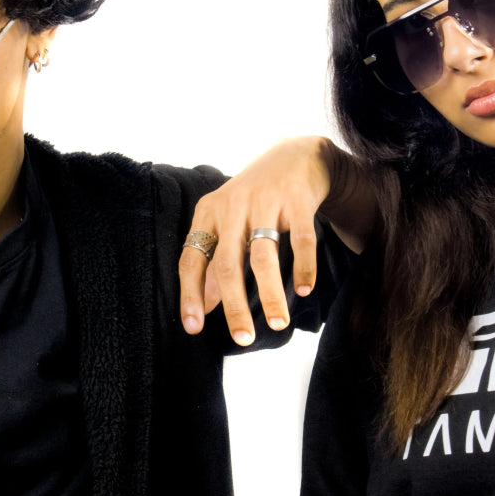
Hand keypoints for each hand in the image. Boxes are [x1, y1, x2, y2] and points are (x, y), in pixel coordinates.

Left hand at [179, 137, 336, 345]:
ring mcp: (265, 202)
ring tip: (278, 324)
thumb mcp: (228, 223)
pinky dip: (303, 267)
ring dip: (271, 294)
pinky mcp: (297, 200)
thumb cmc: (255, 199)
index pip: (191, 258)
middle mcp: (232, 206)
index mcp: (209, 214)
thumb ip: (215, 262)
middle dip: (234, 306)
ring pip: (263, 256)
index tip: (194, 328)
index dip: (190, 294)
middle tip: (243, 339)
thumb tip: (206, 306)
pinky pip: (301, 240)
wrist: (295, 156)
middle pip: (227, 264)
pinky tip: (304, 290)